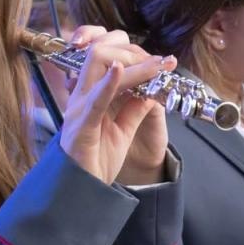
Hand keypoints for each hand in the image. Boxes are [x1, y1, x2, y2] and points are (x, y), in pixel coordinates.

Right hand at [58, 26, 176, 183]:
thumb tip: (151, 91)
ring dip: (132, 63)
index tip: (164, 61)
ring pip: (99, 66)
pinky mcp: (82, 126)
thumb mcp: (122, 130)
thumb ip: (134, 109)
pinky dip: (109, 82)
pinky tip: (120, 70)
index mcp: (89, 95)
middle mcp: (81, 96)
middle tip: (161, 63)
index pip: (106, 58)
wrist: (81, 193)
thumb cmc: (95, 161)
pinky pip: (94, 99)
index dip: (134, 53)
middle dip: (132, 51)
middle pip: (99, 52)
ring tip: (157, 65)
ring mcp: (79, 108)